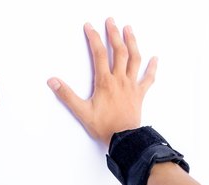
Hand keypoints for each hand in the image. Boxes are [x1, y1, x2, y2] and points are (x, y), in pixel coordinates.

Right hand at [48, 18, 156, 145]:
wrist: (124, 138)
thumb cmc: (104, 126)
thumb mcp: (81, 111)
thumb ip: (66, 95)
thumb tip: (53, 82)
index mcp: (105, 82)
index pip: (98, 54)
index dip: (94, 38)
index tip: (89, 27)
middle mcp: (120, 80)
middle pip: (119, 51)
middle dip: (114, 34)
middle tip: (111, 21)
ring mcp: (131, 85)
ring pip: (134, 59)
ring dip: (132, 42)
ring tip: (129, 29)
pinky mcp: (139, 93)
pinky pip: (148, 78)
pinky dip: (152, 68)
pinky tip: (155, 58)